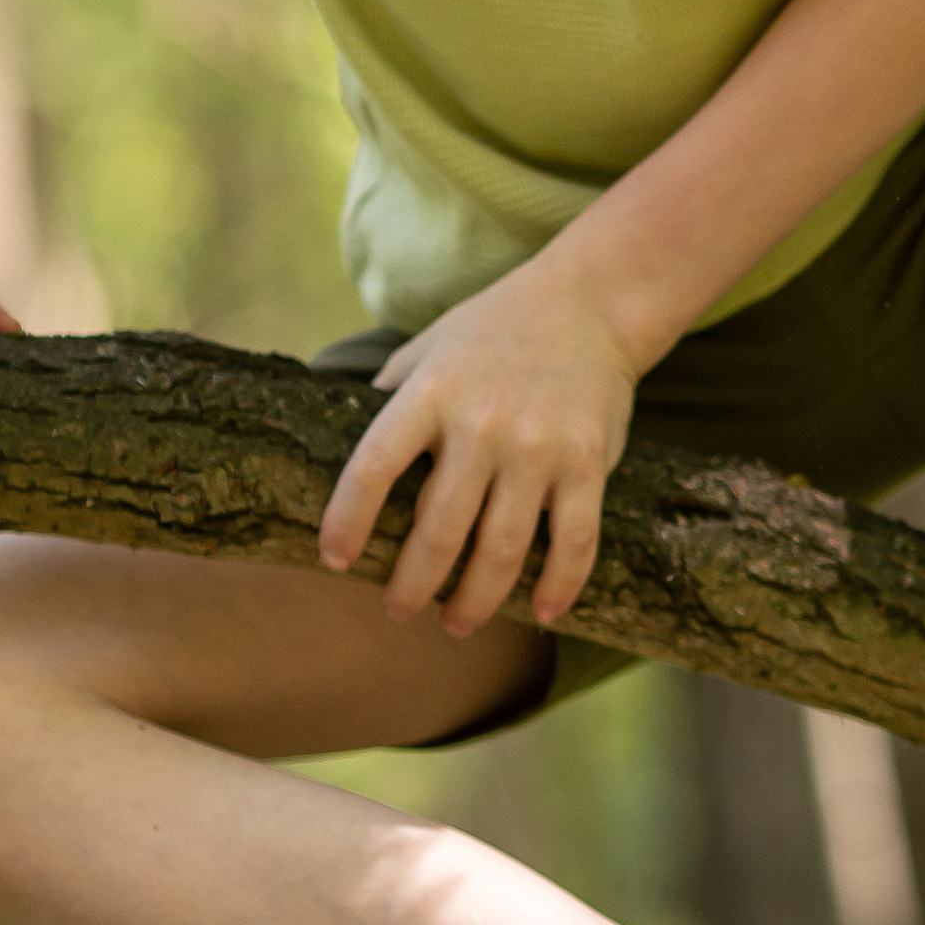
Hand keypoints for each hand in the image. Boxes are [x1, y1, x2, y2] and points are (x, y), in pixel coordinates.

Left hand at [316, 258, 639, 635]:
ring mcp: (539, 446)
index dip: (348, 520)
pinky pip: (574, 541)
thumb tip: (334, 446)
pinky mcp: (587, 462)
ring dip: (475, 601)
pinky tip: (543, 610)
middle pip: (439, 530)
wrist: (590, 301)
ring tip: (456, 623)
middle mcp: (483, 421)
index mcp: (432, 391)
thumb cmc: (494, 328)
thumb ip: (389, 395)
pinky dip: (558, 585)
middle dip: (412, 585)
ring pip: (501, 550)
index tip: (334, 561)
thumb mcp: (428, 347)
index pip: (374, 465)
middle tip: (397, 610)